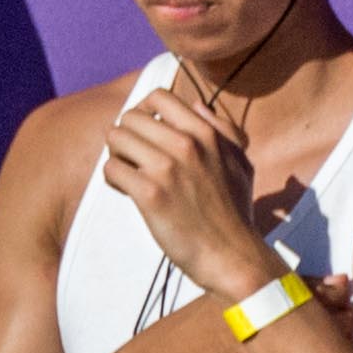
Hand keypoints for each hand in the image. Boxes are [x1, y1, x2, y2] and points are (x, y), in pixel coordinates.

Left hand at [98, 90, 279, 304]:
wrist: (231, 255)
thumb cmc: (235, 212)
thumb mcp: (241, 161)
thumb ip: (223, 129)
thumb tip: (198, 105)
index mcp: (205, 133)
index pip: (158, 97)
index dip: (143, 112)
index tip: (145, 133)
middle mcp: (185, 144)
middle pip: (130, 118)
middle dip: (126, 136)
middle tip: (133, 159)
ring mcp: (167, 168)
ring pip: (116, 139)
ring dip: (117, 156)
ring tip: (129, 175)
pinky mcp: (150, 194)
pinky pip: (112, 169)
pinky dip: (114, 180)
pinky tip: (127, 192)